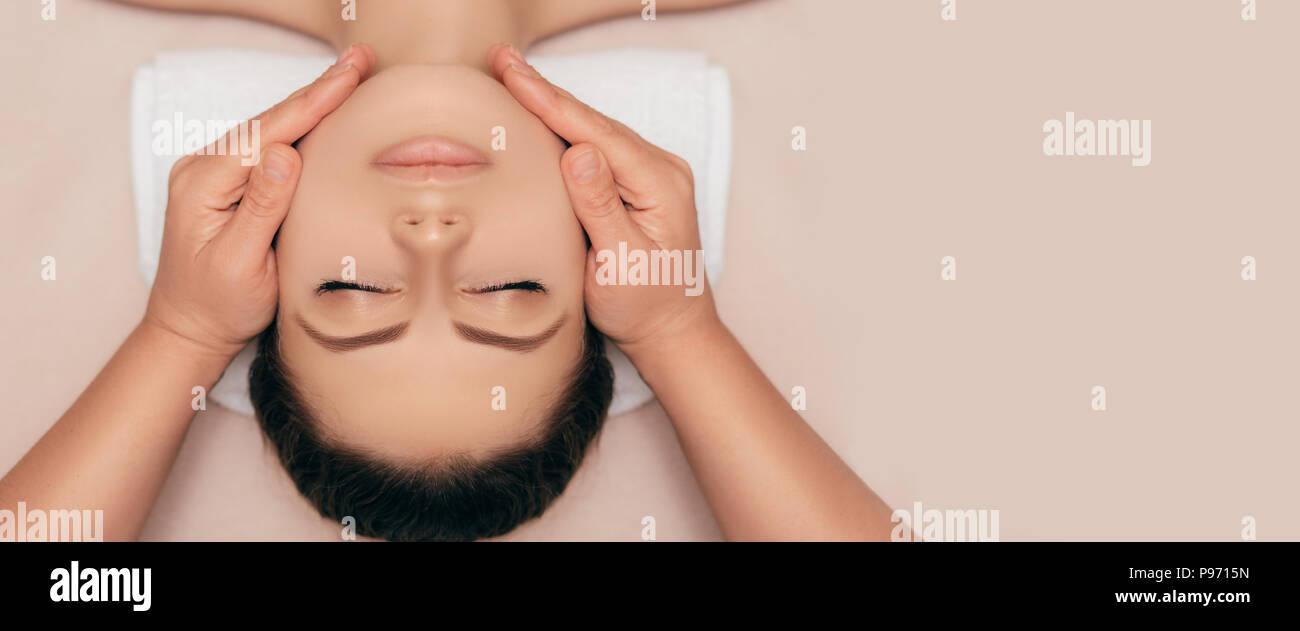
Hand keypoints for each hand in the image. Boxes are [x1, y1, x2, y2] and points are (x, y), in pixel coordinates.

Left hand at [144, 44, 375, 358]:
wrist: (189, 329)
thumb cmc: (216, 305)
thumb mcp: (241, 264)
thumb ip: (262, 208)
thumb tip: (286, 155)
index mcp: (205, 182)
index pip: (270, 132)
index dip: (314, 102)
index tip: (350, 76)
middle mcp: (205, 169)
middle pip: (271, 121)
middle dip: (319, 91)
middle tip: (360, 62)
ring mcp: (215, 175)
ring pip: (272, 130)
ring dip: (313, 105)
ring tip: (349, 79)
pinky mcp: (230, 185)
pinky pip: (269, 147)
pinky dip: (301, 128)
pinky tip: (324, 114)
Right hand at [487, 44, 722, 354]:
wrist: (673, 330)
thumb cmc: (647, 306)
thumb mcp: (620, 264)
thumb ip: (600, 208)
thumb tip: (578, 154)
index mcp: (659, 183)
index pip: (595, 132)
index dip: (550, 101)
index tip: (513, 74)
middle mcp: (660, 169)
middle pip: (594, 122)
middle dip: (545, 91)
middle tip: (502, 60)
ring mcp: (651, 175)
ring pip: (595, 130)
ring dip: (553, 105)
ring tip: (514, 77)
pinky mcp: (638, 185)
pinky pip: (599, 147)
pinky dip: (566, 128)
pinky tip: (542, 115)